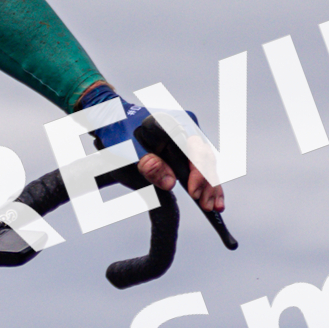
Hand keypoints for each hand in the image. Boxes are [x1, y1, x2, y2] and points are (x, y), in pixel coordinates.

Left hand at [79, 83, 226, 223]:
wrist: (114, 120)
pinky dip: (206, 182)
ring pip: (206, 163)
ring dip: (210, 186)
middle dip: (207, 183)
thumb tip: (170, 182)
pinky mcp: (186, 148)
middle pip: (205, 157)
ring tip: (212, 207)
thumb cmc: (120, 132)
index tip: (193, 193)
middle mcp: (186, 126)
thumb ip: (148, 164)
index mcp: (174, 122)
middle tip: (206, 206)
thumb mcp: (128, 149)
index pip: (195, 148)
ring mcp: (188, 137)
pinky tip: (213, 200)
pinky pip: (200, 165)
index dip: (198, 172)